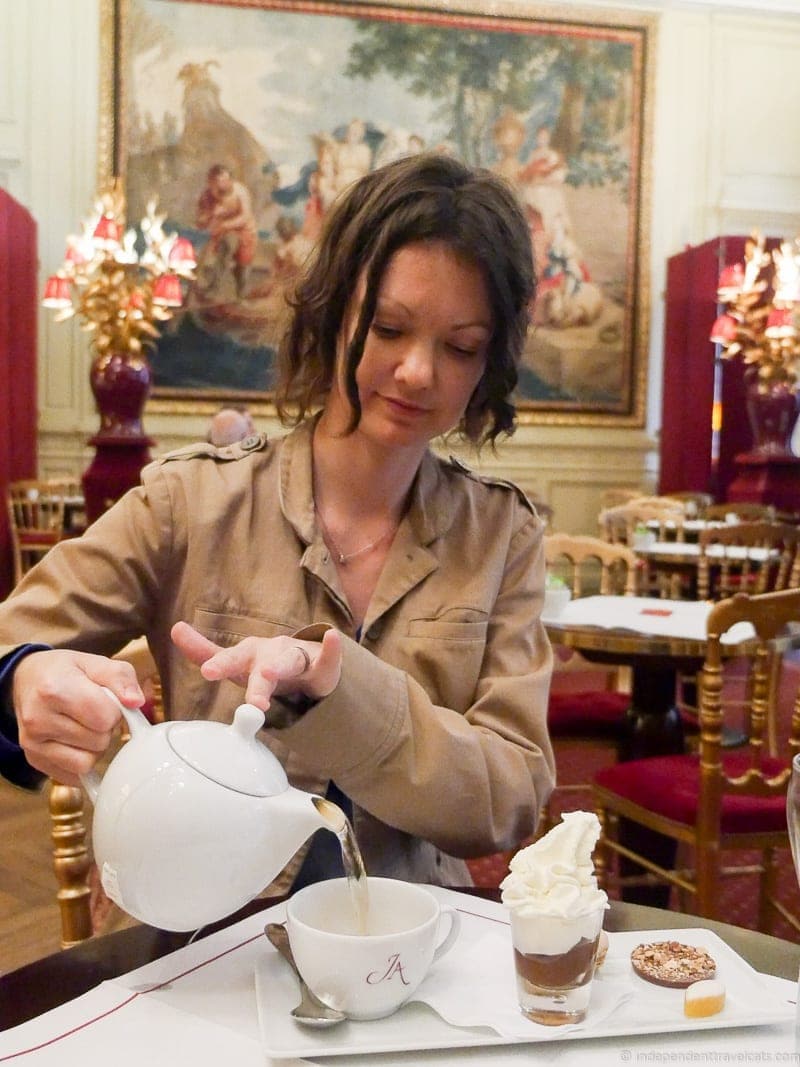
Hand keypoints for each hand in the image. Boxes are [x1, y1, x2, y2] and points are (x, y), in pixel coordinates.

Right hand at [12, 650, 144, 784]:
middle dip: (104, 728)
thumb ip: (121, 678)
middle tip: (92, 713)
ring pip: (87, 763)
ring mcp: (33, 743)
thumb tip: (135, 702)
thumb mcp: (95, 662)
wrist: (28, 679)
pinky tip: (75, 741)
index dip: (115, 710)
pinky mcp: (34, 760)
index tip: (105, 700)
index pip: (105, 717)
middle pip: (99, 742)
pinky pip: (73, 775)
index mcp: (55, 689)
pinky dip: (81, 761)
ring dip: (94, 748)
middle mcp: (38, 719)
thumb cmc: (65, 671)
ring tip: (84, 726)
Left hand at [170, 622, 341, 711]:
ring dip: (281, 668)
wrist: (306, 663)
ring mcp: (296, 657)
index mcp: (249, 656)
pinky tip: (332, 638)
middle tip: (251, 701)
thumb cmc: (265, 664)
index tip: (208, 672)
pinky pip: (327, 657)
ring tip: (273, 674)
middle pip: (260, 666)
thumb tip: (173, 628)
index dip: (221, 664)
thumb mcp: (235, 662)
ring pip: (289, 663)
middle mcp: (270, 653)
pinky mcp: (321, 665)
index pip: (232, 659)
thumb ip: (204, 650)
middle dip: (255, 682)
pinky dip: (330, 648)